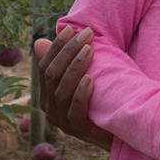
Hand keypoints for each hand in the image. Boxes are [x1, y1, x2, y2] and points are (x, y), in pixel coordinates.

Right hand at [34, 28, 112, 150]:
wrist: (121, 126)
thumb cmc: (101, 97)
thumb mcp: (84, 75)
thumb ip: (66, 61)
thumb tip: (39, 41)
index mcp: (47, 94)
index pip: (45, 66)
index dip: (56, 47)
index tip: (71, 29)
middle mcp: (50, 108)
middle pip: (52, 75)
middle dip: (68, 51)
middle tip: (87, 34)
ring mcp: (62, 121)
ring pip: (61, 91)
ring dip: (75, 68)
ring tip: (90, 49)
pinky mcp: (78, 130)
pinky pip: (74, 111)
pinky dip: (81, 93)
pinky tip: (91, 78)